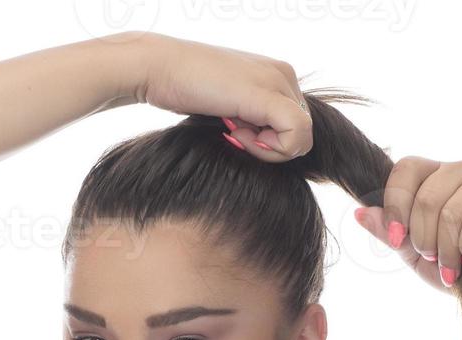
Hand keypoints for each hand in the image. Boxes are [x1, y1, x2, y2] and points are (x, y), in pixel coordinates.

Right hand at [131, 33, 312, 160]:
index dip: (271, 141)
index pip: (295, 124)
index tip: (237, 132)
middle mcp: (282, 74)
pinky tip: (236, 134)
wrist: (158, 67)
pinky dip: (269, 149)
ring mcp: (277, 82)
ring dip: (267, 149)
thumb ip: (251, 118)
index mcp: (276, 75)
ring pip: (303, 137)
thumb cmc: (184, 89)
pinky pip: (296, 136)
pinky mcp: (267, 95)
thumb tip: (265, 145)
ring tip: (232, 131)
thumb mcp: (227, 105)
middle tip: (234, 133)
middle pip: (301, 132)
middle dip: (270, 146)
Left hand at [352, 158, 461, 290]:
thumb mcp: (415, 256)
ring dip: (447, 249)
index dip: (395, 205)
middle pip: (426, 196)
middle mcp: (457, 171)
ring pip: (450, 209)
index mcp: (431, 177)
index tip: (396, 239)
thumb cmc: (458, 268)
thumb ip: (389, 233)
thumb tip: (360, 212)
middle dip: (424, 239)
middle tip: (434, 259)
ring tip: (454, 266)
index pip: (404, 168)